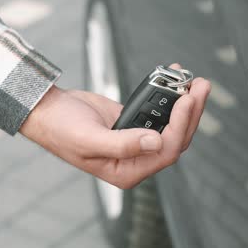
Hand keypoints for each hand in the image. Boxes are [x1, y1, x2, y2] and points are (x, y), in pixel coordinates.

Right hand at [20, 65, 210, 188]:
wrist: (47, 111)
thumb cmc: (61, 129)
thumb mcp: (90, 139)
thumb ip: (123, 144)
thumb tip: (156, 143)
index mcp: (127, 170)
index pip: (166, 152)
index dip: (180, 126)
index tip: (185, 100)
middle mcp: (136, 158)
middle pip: (176, 138)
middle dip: (191, 112)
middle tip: (200, 85)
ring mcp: (137, 139)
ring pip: (172, 124)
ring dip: (185, 102)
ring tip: (194, 80)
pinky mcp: (134, 121)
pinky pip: (159, 110)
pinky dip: (169, 94)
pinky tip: (174, 77)